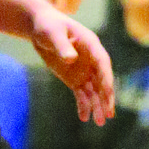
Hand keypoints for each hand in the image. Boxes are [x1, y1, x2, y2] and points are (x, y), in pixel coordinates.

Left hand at [30, 5, 114, 124]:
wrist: (39, 27)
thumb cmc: (48, 25)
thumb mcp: (53, 33)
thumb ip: (62, 46)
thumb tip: (71, 59)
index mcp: (90, 44)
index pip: (102, 63)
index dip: (106, 78)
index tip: (108, 93)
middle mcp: (91, 59)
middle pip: (102, 79)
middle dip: (106, 97)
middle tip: (109, 115)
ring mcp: (83, 69)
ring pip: (94, 90)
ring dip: (97, 105)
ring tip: (100, 122)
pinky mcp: (74, 78)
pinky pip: (81, 93)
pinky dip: (84, 105)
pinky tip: (84, 117)